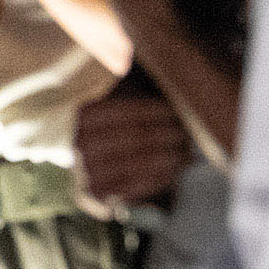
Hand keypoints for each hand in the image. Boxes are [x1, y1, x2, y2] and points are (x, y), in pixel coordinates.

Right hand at [74, 72, 195, 218]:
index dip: (158, 111)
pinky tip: (176, 168)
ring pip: (140, 162)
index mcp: (82, 116)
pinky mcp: (95, 195)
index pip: (126, 111)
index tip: (179, 111)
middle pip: (137, 137)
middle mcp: (78, 144)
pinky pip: (137, 185)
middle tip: (189, 131)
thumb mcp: (109, 102)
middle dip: (170, 133)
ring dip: (171, 156)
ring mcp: (85, 172)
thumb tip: (163, 73)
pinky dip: (162, 176)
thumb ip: (128, 90)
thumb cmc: (107, 128)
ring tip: (188, 149)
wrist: (82, 166)